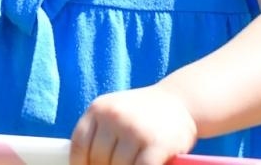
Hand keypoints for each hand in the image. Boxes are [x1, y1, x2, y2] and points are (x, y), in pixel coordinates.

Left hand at [69, 85, 196, 164]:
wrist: (181, 101)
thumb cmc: (144, 114)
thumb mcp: (115, 113)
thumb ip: (99, 133)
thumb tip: (83, 164)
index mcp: (98, 109)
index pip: (79, 145)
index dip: (80, 164)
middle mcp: (113, 117)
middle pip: (98, 159)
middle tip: (118, 164)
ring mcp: (134, 130)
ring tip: (133, 161)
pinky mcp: (155, 144)